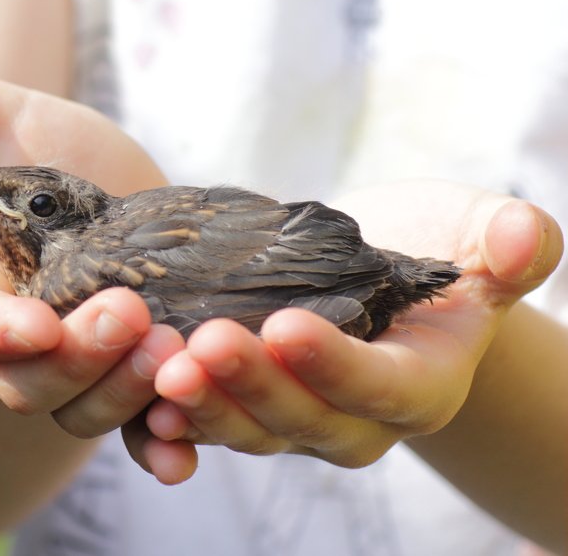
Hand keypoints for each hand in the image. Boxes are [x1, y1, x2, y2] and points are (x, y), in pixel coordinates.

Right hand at [0, 43, 181, 435]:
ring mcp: (75, 367)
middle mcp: (20, 339)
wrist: (109, 189)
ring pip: (83, 411)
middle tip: (129, 314)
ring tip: (174, 353)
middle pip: (28, 382)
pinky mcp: (129, 378)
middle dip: (76, 359)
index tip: (34, 325)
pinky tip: (185, 449)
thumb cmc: (41, 151)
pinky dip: (157, 445)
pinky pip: (135, 431)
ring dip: (124, 394)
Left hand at [138, 181, 562, 481]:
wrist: (372, 268)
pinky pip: (209, 425)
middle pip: (302, 420)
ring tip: (156, 368)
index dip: (333, 364)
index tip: (286, 326)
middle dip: (249, 387)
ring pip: (247, 429)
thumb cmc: (430, 250)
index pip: (379, 386)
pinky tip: (138, 396)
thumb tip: (527, 239)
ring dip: (201, 405)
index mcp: (417, 384)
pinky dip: (172, 420)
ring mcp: (295, 418)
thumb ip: (511, 242)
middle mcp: (354, 418)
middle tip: (198, 349)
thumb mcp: (474, 234)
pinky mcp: (247, 405)